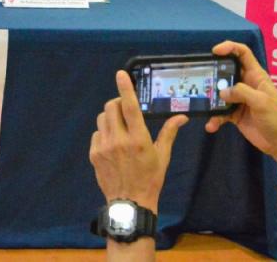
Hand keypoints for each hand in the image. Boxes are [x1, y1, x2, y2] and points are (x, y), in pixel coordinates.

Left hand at [90, 70, 187, 210]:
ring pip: (102, 118)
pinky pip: (96, 133)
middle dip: (119, 103)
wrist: (130, 202)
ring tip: (120, 128)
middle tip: (126, 110)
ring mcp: (104, 146)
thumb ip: (169, 133)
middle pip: (112, 107)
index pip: (130, 107)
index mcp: (138, 139)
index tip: (120, 74)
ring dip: (111, 117)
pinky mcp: (94, 153)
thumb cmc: (150, 178)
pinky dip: (104, 132)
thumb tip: (182, 117)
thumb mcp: (162, 156)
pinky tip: (113, 143)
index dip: (125, 88)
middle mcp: (119, 140)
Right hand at [205, 40, 276, 170]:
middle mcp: (246, 85)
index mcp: (256, 76)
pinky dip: (214, 118)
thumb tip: (221, 93)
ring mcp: (239, 100)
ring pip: (220, 93)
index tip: (215, 51)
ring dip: (211, 99)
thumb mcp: (261, 102)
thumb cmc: (276, 119)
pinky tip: (211, 126)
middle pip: (226, 72)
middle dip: (214, 74)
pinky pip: (220, 112)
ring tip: (204, 105)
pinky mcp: (234, 114)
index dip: (229, 47)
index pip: (243, 54)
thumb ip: (241, 92)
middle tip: (202, 79)